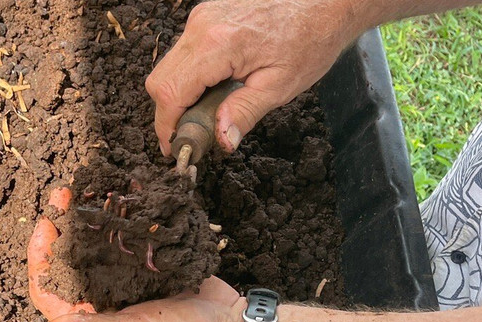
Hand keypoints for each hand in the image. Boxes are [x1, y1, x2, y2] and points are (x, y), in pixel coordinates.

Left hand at [27, 187, 243, 321]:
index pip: (50, 292)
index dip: (41, 260)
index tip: (46, 224)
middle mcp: (104, 304)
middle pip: (71, 263)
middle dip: (65, 228)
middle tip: (66, 192)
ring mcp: (129, 285)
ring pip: (100, 248)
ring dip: (93, 218)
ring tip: (89, 187)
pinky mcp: (151, 270)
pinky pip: (131, 241)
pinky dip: (126, 217)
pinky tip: (123, 194)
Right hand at [146, 0, 366, 155]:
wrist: (321, 6)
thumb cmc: (307, 41)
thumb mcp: (278, 87)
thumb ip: (244, 113)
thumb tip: (220, 140)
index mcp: (218, 45)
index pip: (170, 92)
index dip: (166, 126)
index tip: (174, 148)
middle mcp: (202, 27)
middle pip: (160, 81)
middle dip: (169, 114)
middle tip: (191, 135)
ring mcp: (201, 19)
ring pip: (168, 68)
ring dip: (179, 97)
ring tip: (205, 114)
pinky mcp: (205, 18)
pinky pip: (182, 55)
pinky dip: (189, 79)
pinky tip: (212, 90)